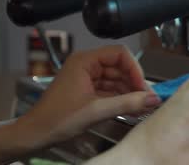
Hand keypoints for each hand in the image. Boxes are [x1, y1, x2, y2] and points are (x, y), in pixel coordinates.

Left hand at [15, 45, 161, 148]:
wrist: (34, 135)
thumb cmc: (57, 119)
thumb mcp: (96, 110)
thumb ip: (127, 103)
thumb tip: (153, 99)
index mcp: (85, 60)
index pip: (119, 54)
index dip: (134, 68)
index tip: (143, 87)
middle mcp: (87, 65)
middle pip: (119, 67)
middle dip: (134, 82)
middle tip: (147, 99)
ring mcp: (87, 77)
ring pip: (116, 79)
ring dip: (129, 92)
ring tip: (141, 106)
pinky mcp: (87, 90)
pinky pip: (110, 90)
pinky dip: (120, 98)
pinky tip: (131, 108)